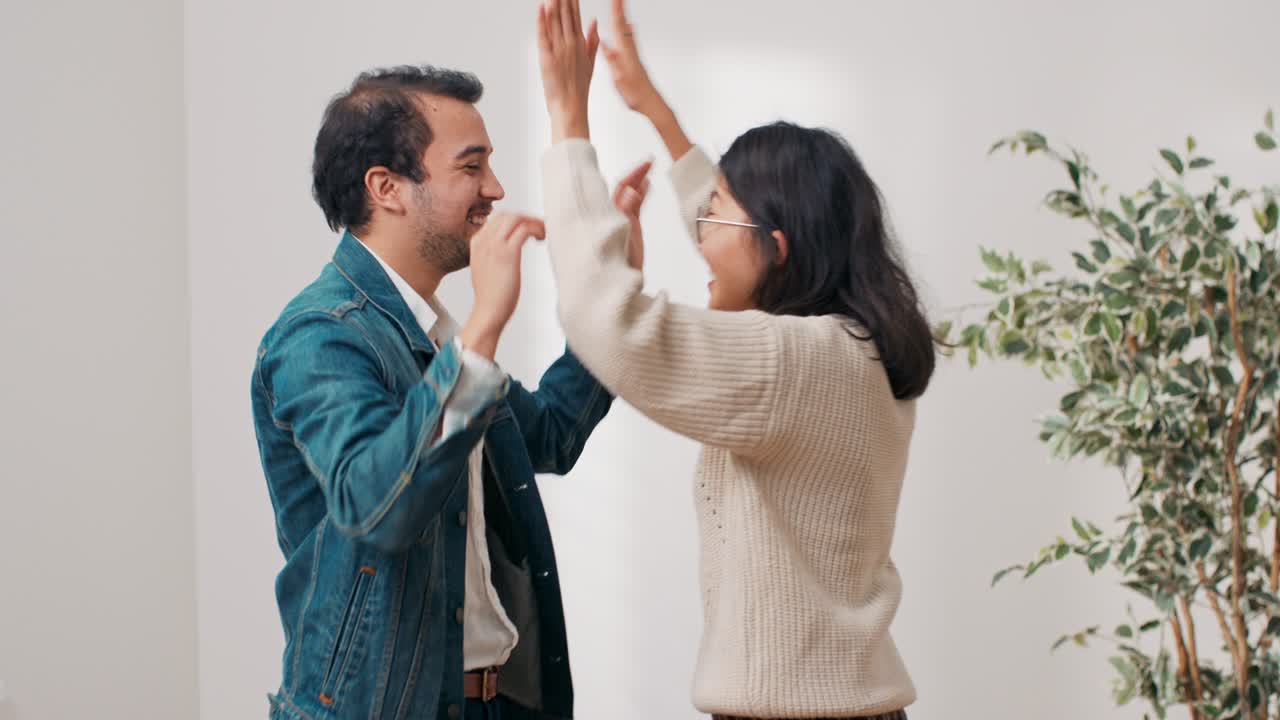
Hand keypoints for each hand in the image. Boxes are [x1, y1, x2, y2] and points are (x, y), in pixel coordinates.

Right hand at [459, 213, 545, 359]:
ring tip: (543, 233)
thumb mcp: (487, 269)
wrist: (488, 312)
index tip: (528, 229)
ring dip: (533, 222)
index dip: (516, 221)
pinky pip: (524, 229)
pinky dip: (536, 229)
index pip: (497, 220)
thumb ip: (493, 255)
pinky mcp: (508, 253)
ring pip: (516, 218)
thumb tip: (509, 250)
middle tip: (539, 229)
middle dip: (526, 218)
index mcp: (477, 243)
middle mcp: (484, 240)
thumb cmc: (491, 296)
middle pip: (507, 215)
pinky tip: (542, 238)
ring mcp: (494, 245)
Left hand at [536, 0, 598, 141]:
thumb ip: (592, 41)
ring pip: (555, 21)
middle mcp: (570, 44)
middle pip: (566, 15)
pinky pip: (543, 34)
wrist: (571, 107)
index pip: (576, 17)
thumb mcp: (590, 63)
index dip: (573, 2)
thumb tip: (594, 22)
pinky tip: (541, 7)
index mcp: (580, 44)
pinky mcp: (547, 57)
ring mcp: (559, 50)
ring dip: (554, 4)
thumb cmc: (578, 89)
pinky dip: (542, 20)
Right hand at [600, 0, 662, 117]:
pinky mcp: (635, 59)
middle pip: (623, 24)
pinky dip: (626, 29)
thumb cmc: (635, 94)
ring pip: (626, 29)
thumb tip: (605, 44)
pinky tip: (628, 27)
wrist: (651, 103)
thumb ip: (612, 60)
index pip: (618, 27)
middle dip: (619, 8)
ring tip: (620, 5)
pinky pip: (628, 39)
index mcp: (625, 53)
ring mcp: (633, 54)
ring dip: (622, 15)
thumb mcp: (620, 79)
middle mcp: (630, 50)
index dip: (616, 10)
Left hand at [613, 159, 652, 269]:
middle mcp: (614, 215)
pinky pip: (636, 206)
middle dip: (636, 174)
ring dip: (639, 181)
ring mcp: (622, 221)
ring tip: (649, 168)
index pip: (622, 187)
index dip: (633, 174)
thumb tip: (629, 191)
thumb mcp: (623, 236)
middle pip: (625, 188)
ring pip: (631, 195)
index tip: (645, 164)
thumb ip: (626, 213)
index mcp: (609, 214)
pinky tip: (647, 186)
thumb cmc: (614, 264)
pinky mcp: (631, 228)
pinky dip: (641, 194)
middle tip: (649, 162)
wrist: (619, 283)